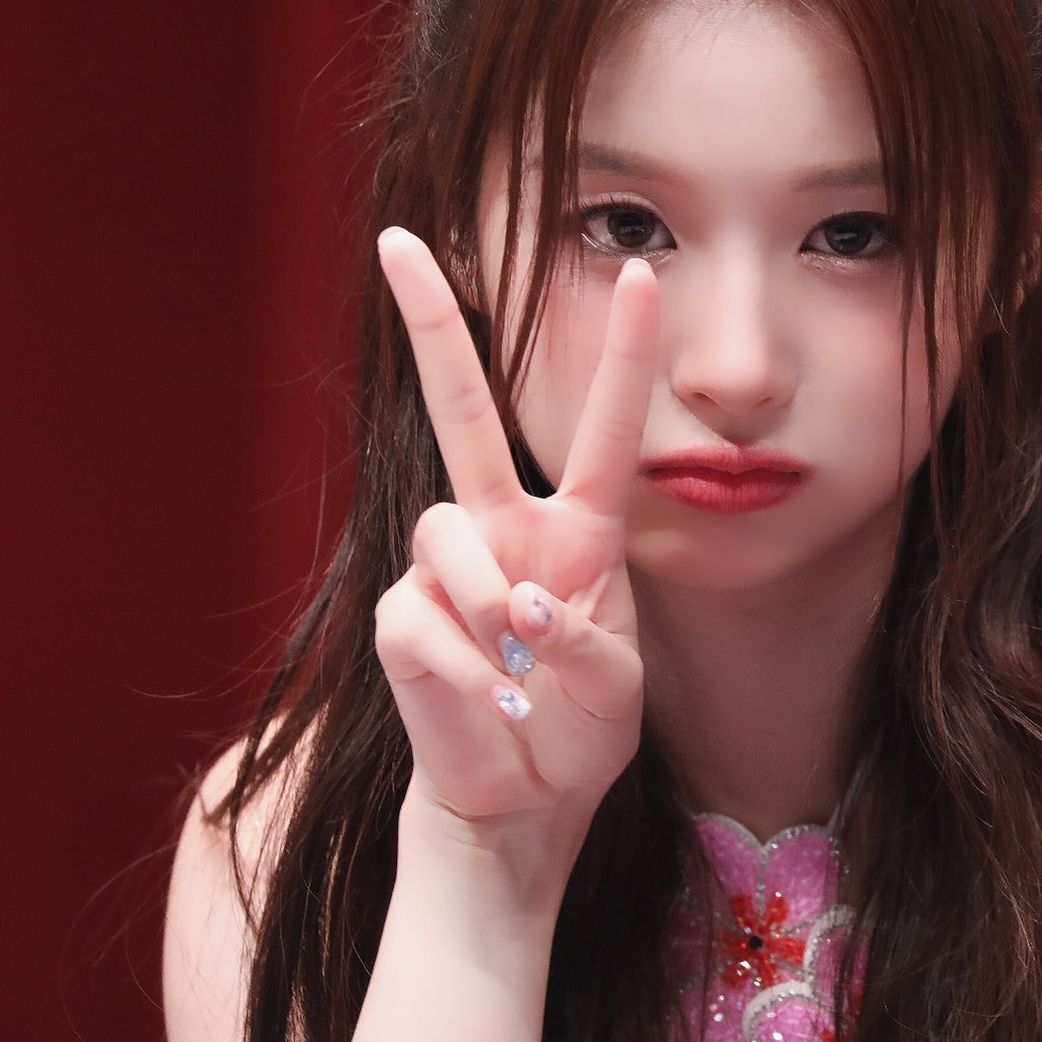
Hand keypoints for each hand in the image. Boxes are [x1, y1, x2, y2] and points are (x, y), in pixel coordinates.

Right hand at [371, 224, 658, 844]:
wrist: (521, 801)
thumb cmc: (578, 729)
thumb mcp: (619, 686)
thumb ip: (586, 639)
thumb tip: (522, 603)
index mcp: (577, 528)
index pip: (600, 426)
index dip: (621, 352)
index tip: (642, 270)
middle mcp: (505, 527)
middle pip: (461, 407)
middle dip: (432, 323)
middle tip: (400, 240)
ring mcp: (445, 570)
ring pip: (445, 532)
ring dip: (490, 600)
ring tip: (520, 664)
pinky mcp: (401, 620)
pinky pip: (424, 618)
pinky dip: (468, 667)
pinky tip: (493, 698)